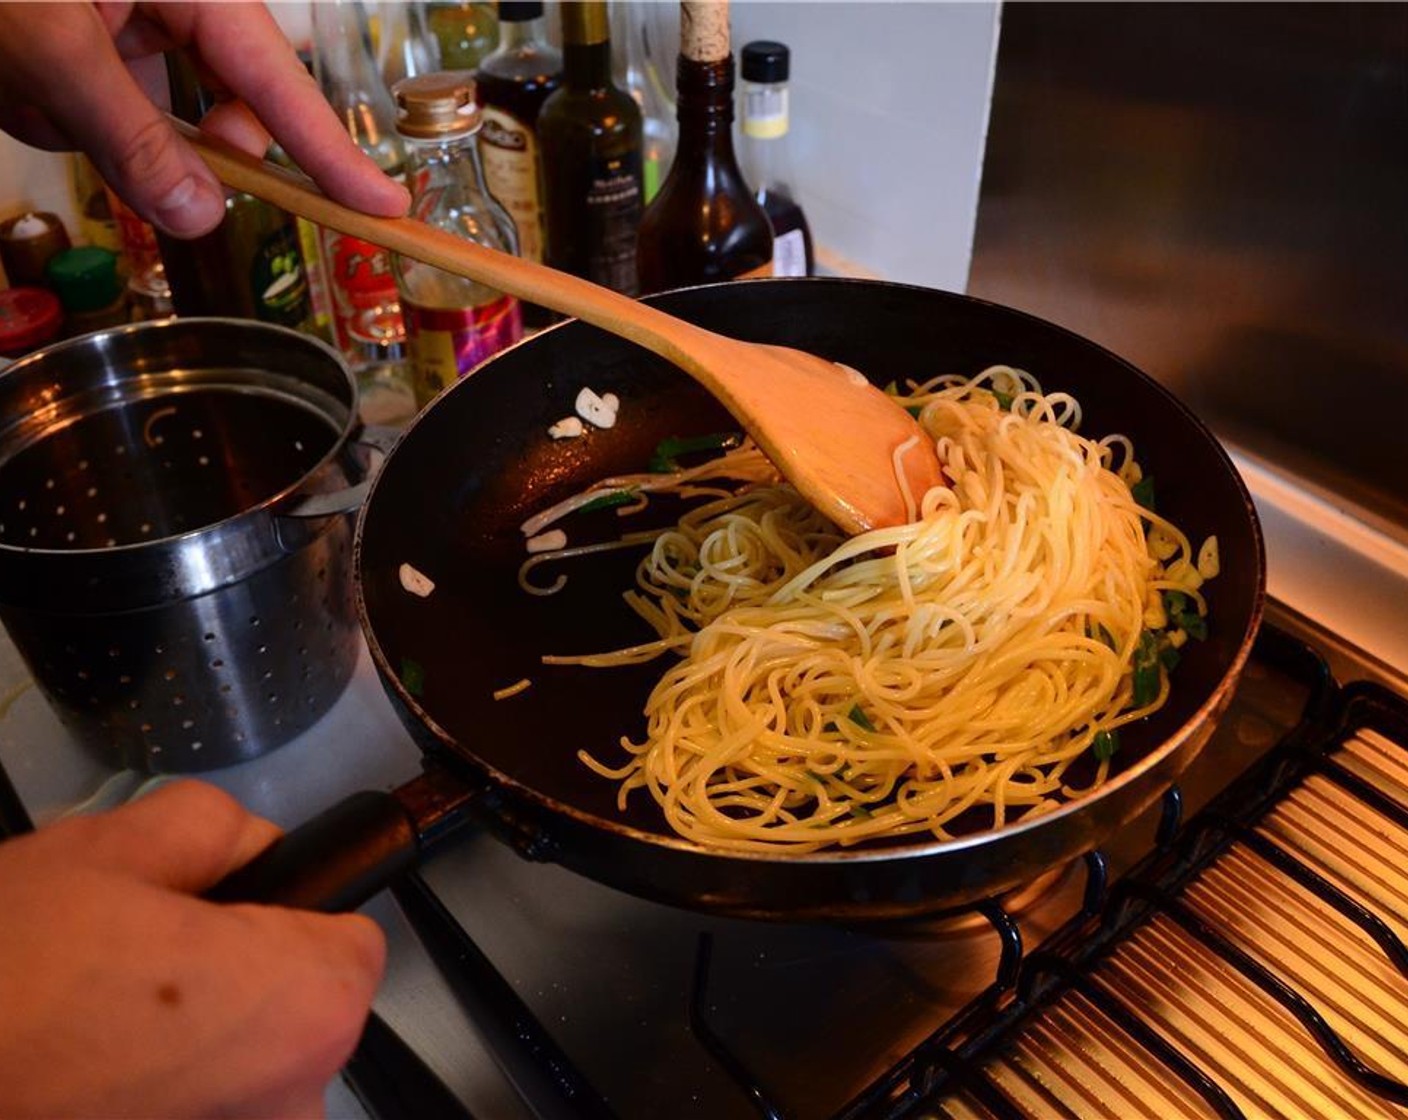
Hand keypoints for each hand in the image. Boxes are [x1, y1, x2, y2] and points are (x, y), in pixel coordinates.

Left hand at [0, 2, 408, 237]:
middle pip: (227, 100)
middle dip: (184, 139)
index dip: (333, 154)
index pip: (280, 82)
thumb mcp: (47, 50)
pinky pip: (111, 103)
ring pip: (161, 113)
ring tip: (36, 89)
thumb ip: (132, 137)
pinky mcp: (90, 35)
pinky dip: (73, 113)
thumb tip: (201, 216)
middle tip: (140, 157)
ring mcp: (128, 15)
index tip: (385, 210)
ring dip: (107, 127)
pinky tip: (27, 84)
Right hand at [0, 780, 385, 1118]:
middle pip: (295, 1015)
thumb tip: (254, 845)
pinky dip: (150, 1102)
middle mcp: (292, 1104)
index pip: (351, 941)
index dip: (289, 913)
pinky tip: (75, 1081)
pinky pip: (190, 1116)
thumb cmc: (2, 974)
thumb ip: (212, 827)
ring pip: (236, 1078)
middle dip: (233, 982)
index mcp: (304, 1007)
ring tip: (86, 1026)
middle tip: (126, 966)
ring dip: (186, 1053)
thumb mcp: (107, 852)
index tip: (221, 914)